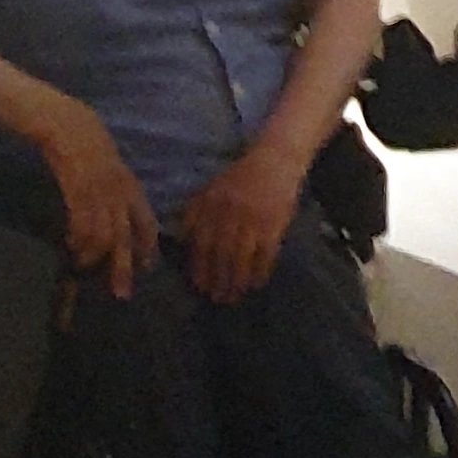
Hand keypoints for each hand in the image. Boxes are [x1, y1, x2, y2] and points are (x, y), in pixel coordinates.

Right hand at [36, 95, 156, 298]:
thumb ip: (116, 192)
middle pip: (126, 236)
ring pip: (104, 233)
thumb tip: (117, 219)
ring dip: (95, 255)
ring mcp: (98, 190)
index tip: (147, 268)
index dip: (148, 247)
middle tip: (121, 292)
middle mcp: (118, 191)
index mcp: (130, 185)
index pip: (146, 221)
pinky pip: (82, 221)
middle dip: (124, 266)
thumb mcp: (110, 168)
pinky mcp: (77, 187)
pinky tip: (72, 247)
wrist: (66, 122)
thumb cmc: (87, 145)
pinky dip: (79, 239)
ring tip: (85, 266)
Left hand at [181, 141, 306, 303]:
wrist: (276, 159)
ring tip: (234, 297)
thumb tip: (182, 238)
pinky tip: (256, 284)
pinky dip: (260, 271)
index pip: (201, 240)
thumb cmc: (242, 176)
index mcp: (212, 204)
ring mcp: (253, 219)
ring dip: (236, 280)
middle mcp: (229, 213)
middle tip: (216, 298)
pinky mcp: (274, 224)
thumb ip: (195, 210)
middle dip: (217, 279)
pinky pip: (265, 254)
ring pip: (241, 257)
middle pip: (220, 253)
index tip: (199, 285)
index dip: (199, 266)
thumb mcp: (212, 187)